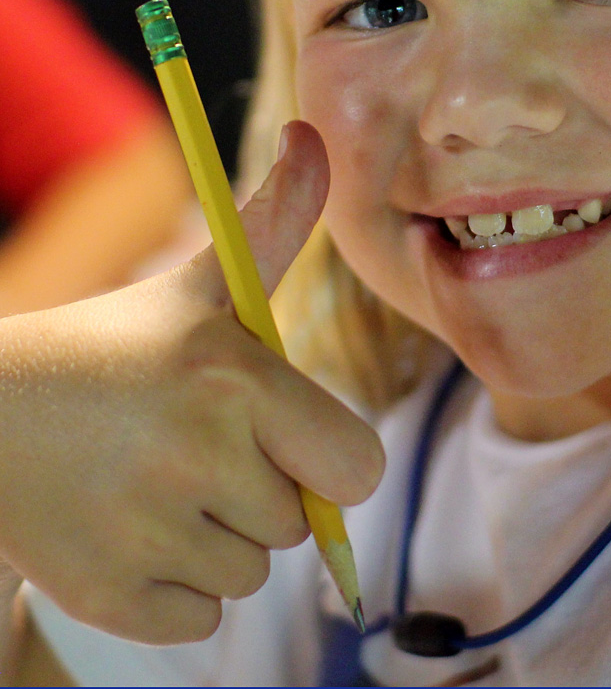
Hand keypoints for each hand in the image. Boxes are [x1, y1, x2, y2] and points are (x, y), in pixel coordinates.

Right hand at [0, 121, 383, 643]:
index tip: (288, 435)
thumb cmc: (119, 348)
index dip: (330, 457)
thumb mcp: (203, 282)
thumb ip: (276, 221)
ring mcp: (149, 536)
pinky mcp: (108, 599)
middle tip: (202, 448)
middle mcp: (199, 460)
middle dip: (267, 490)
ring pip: (252, 571)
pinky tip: (135, 530)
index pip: (358, 466)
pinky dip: (180, 586)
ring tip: (161, 482)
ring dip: (221, 537)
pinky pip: (203, 617)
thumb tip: (314, 136)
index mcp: (237, 382)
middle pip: (300, 522)